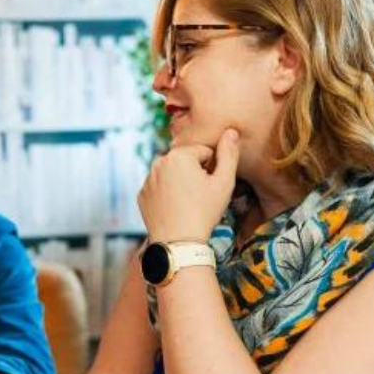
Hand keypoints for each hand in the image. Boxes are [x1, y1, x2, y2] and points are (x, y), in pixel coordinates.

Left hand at [138, 128, 239, 242]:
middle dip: (195, 173)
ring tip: (188, 203)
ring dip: (180, 182)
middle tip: (200, 196)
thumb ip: (229, 154)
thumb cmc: (204, 212)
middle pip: (186, 161)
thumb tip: (231, 131)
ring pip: (171, 174)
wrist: (178, 242)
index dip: (212, 168)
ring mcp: (147, 179)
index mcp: (179, 155)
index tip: (211, 186)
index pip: (204, 152)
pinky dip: (167, 194)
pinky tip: (175, 209)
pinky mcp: (141, 194)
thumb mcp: (224, 182)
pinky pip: (159, 188)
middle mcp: (158, 162)